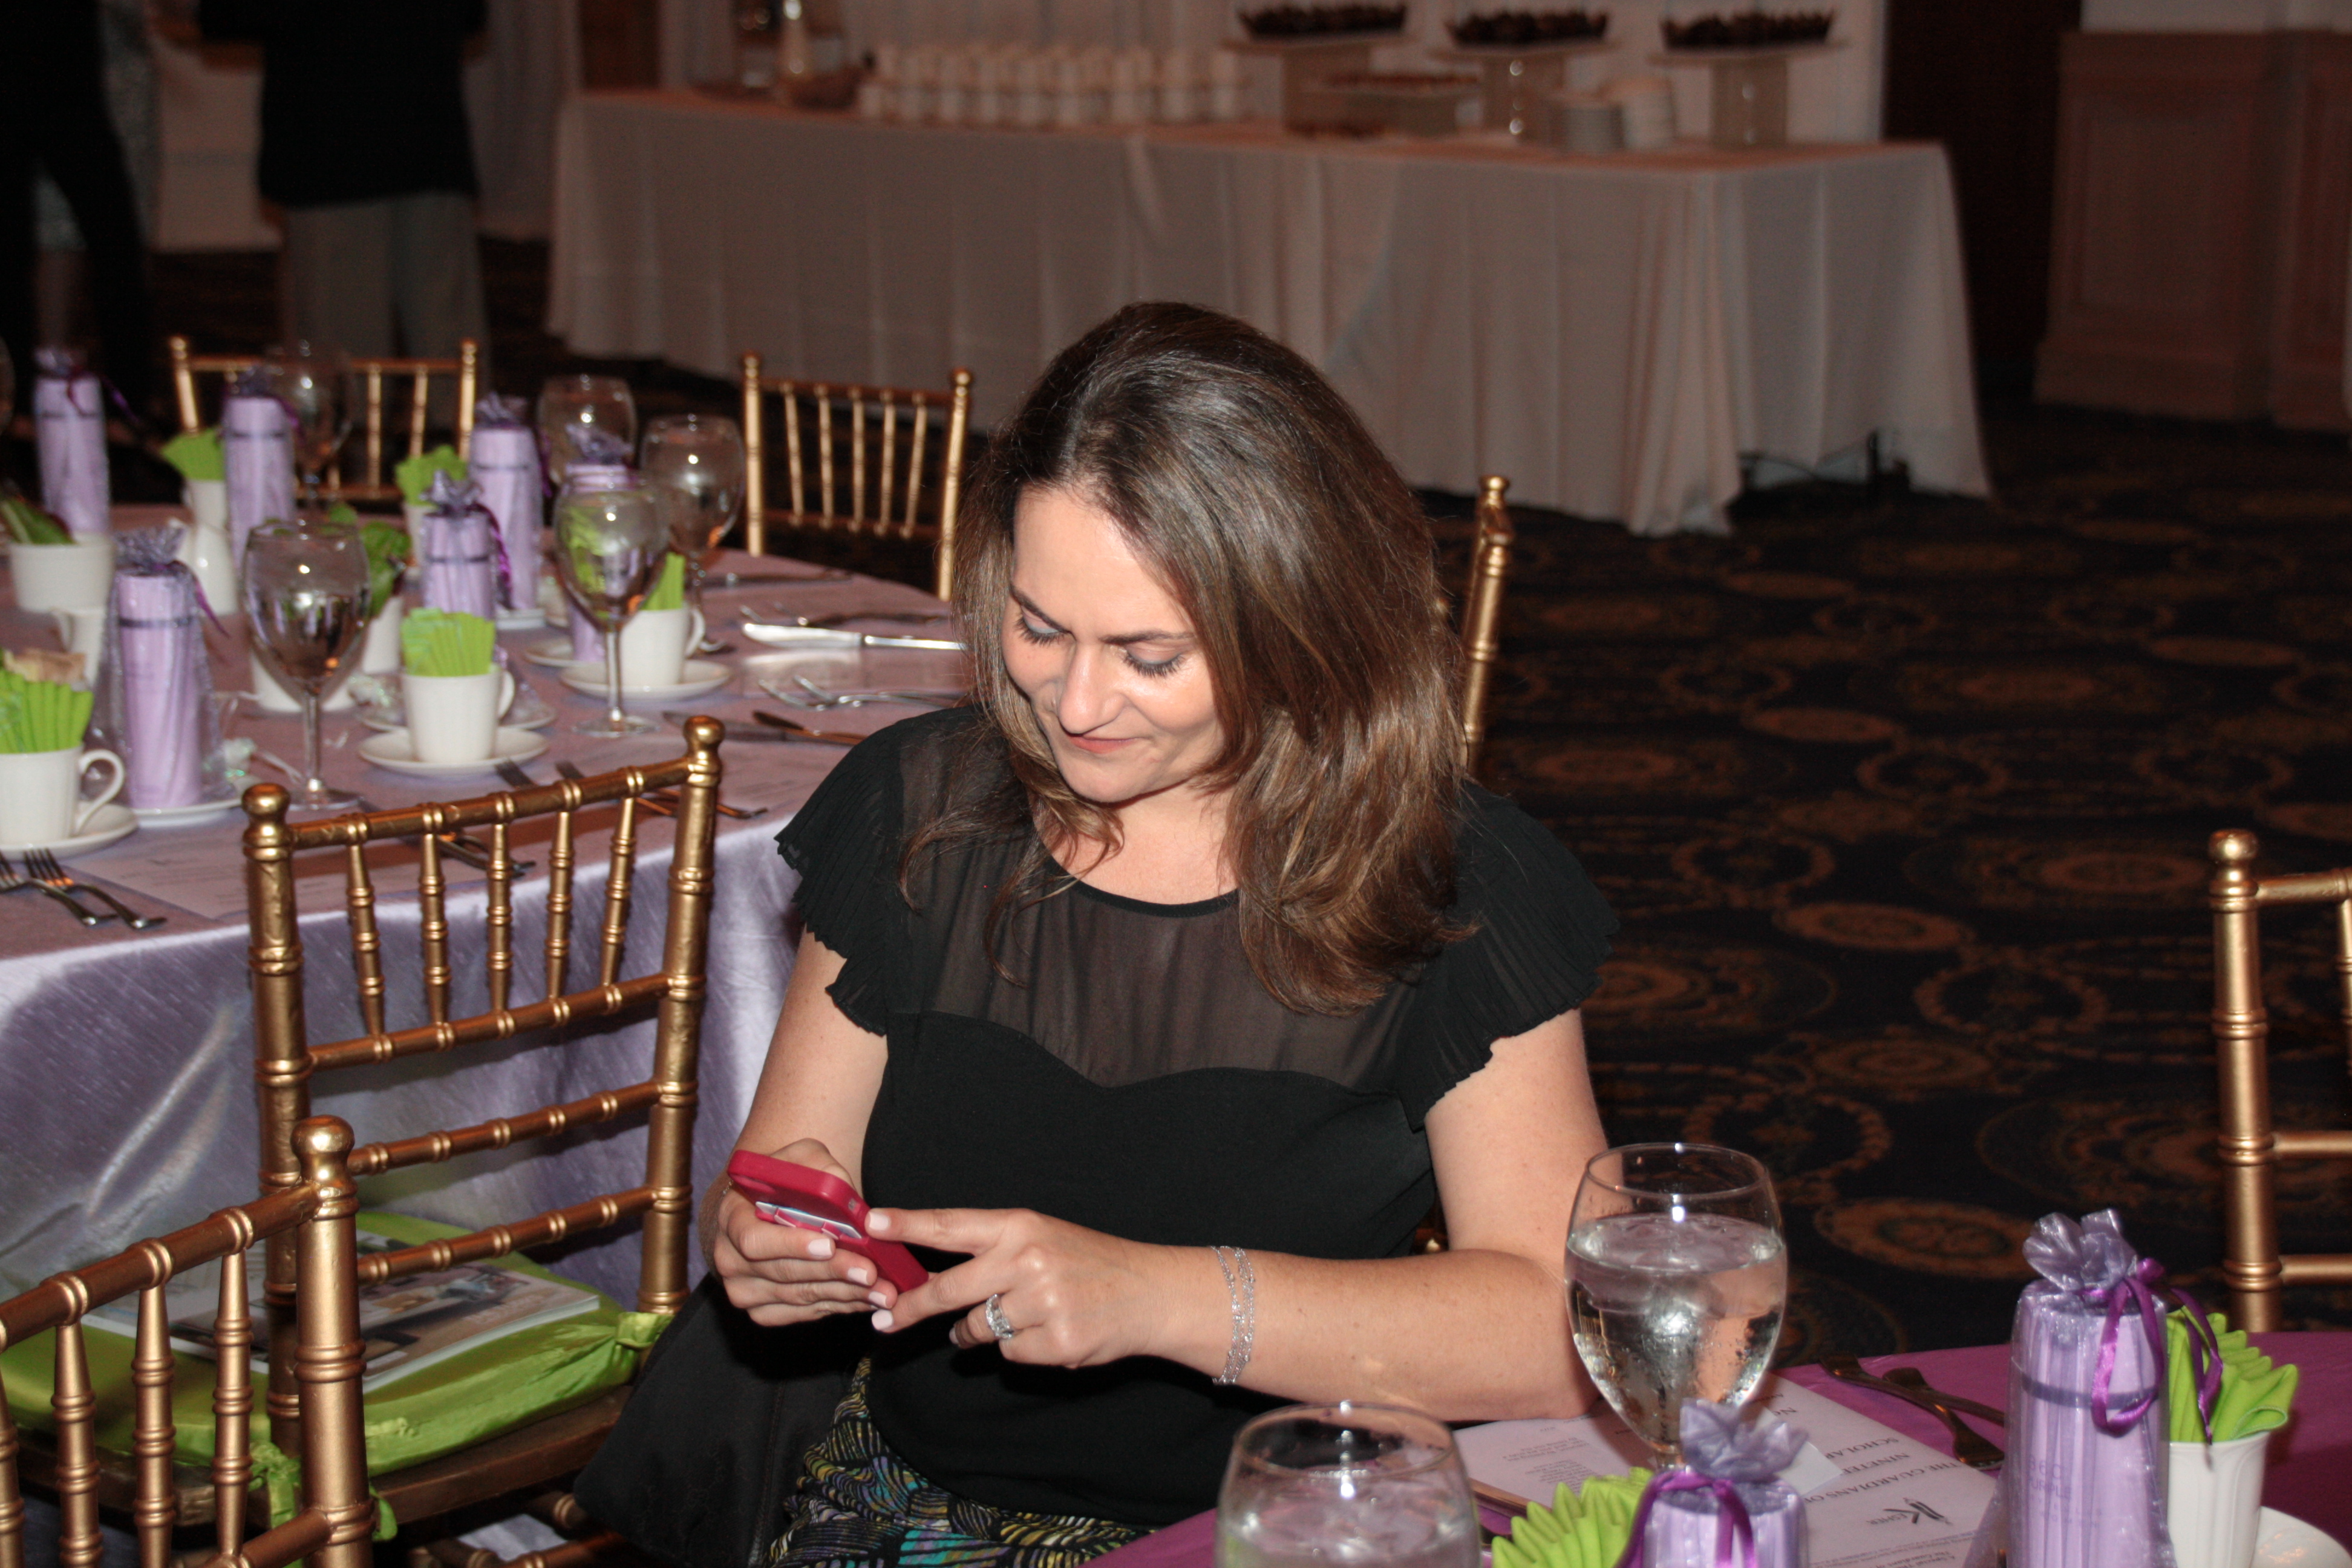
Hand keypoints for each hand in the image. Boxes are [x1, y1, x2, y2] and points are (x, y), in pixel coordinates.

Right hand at [710, 1139, 899, 1326]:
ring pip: (798, 1297)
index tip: (829, 1244)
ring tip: (881, 1290)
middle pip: (783, 1273)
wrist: (766, 1210)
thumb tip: (845, 1196)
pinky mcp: (763, 1311)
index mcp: (731, 1218)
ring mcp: (744, 1290)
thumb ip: (820, 1169)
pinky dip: (838, 1306)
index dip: (791, 1245)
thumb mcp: (800, 1160)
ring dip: (843, 1294)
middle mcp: (729, 1259)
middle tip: (870, 1272)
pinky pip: (803, 1313)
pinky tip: (866, 1298)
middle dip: (831, 1273)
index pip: (754, 1240)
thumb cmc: (786, 1182)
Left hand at [868, 1207, 1198, 1367]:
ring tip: (1021, 1315)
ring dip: (982, 1330)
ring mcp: (1040, 1303)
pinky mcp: (1054, 1342)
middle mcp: (1026, 1260)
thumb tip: (932, 1286)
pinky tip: (1049, 1331)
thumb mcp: (1040, 1238)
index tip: (869, 1222)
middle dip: (911, 1308)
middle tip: (886, 1320)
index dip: (906, 1225)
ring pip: (976, 1329)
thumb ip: (989, 1254)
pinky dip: (1021, 1348)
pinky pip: (1008, 1353)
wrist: (1148, 1292)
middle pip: (947, 1290)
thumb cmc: (1087, 1262)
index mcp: (1019, 1226)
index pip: (950, 1224)